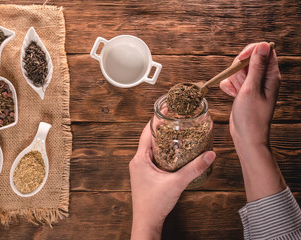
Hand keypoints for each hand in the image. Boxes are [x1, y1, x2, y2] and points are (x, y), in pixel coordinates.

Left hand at [129, 122, 214, 239]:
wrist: (146, 222)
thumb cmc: (154, 204)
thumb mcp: (176, 183)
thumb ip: (194, 168)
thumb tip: (210, 155)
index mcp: (140, 158)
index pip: (147, 132)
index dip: (157, 119)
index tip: (167, 109)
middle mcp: (137, 161)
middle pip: (149, 138)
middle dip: (162, 127)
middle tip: (175, 118)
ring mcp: (140, 168)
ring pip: (151, 147)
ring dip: (163, 139)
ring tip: (176, 130)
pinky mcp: (145, 174)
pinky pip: (153, 156)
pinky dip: (162, 150)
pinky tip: (174, 151)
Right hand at [220, 42, 280, 148]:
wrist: (246, 136)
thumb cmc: (251, 116)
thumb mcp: (252, 89)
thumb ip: (256, 66)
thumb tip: (264, 45)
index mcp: (271, 75)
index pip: (264, 51)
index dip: (251, 51)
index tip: (240, 60)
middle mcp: (263, 78)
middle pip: (248, 60)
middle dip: (238, 69)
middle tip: (240, 84)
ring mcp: (252, 85)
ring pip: (237, 70)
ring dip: (233, 80)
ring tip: (237, 93)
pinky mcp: (243, 91)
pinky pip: (232, 81)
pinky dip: (229, 87)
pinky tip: (232, 96)